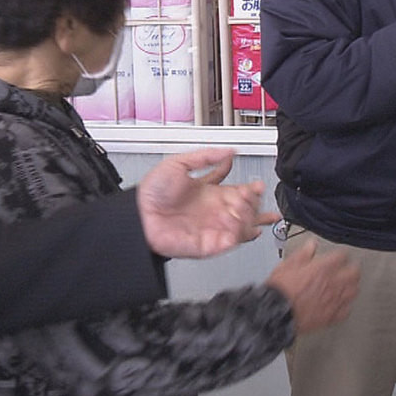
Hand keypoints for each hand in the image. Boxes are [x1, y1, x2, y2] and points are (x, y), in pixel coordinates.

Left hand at [136, 147, 280, 258]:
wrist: (138, 214)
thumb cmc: (152, 192)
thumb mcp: (179, 163)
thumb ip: (206, 156)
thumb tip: (229, 151)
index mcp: (210, 192)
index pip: (239, 192)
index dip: (252, 190)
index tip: (258, 186)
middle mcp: (214, 211)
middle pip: (246, 211)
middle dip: (255, 205)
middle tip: (254, 197)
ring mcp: (212, 228)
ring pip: (243, 227)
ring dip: (250, 218)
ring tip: (246, 209)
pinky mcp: (208, 244)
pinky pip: (230, 242)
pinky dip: (238, 235)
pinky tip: (237, 224)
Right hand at [267, 240, 359, 333]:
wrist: (275, 313)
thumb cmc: (280, 290)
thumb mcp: (287, 265)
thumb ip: (303, 254)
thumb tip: (311, 244)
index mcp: (322, 268)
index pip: (342, 256)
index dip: (342, 255)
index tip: (340, 256)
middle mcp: (331, 283)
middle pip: (354, 273)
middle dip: (353, 269)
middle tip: (350, 268)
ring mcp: (333, 300)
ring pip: (353, 291)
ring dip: (352, 286)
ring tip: (349, 285)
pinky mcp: (330, 316)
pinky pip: (346, 310)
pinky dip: (346, 306)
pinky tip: (342, 304)